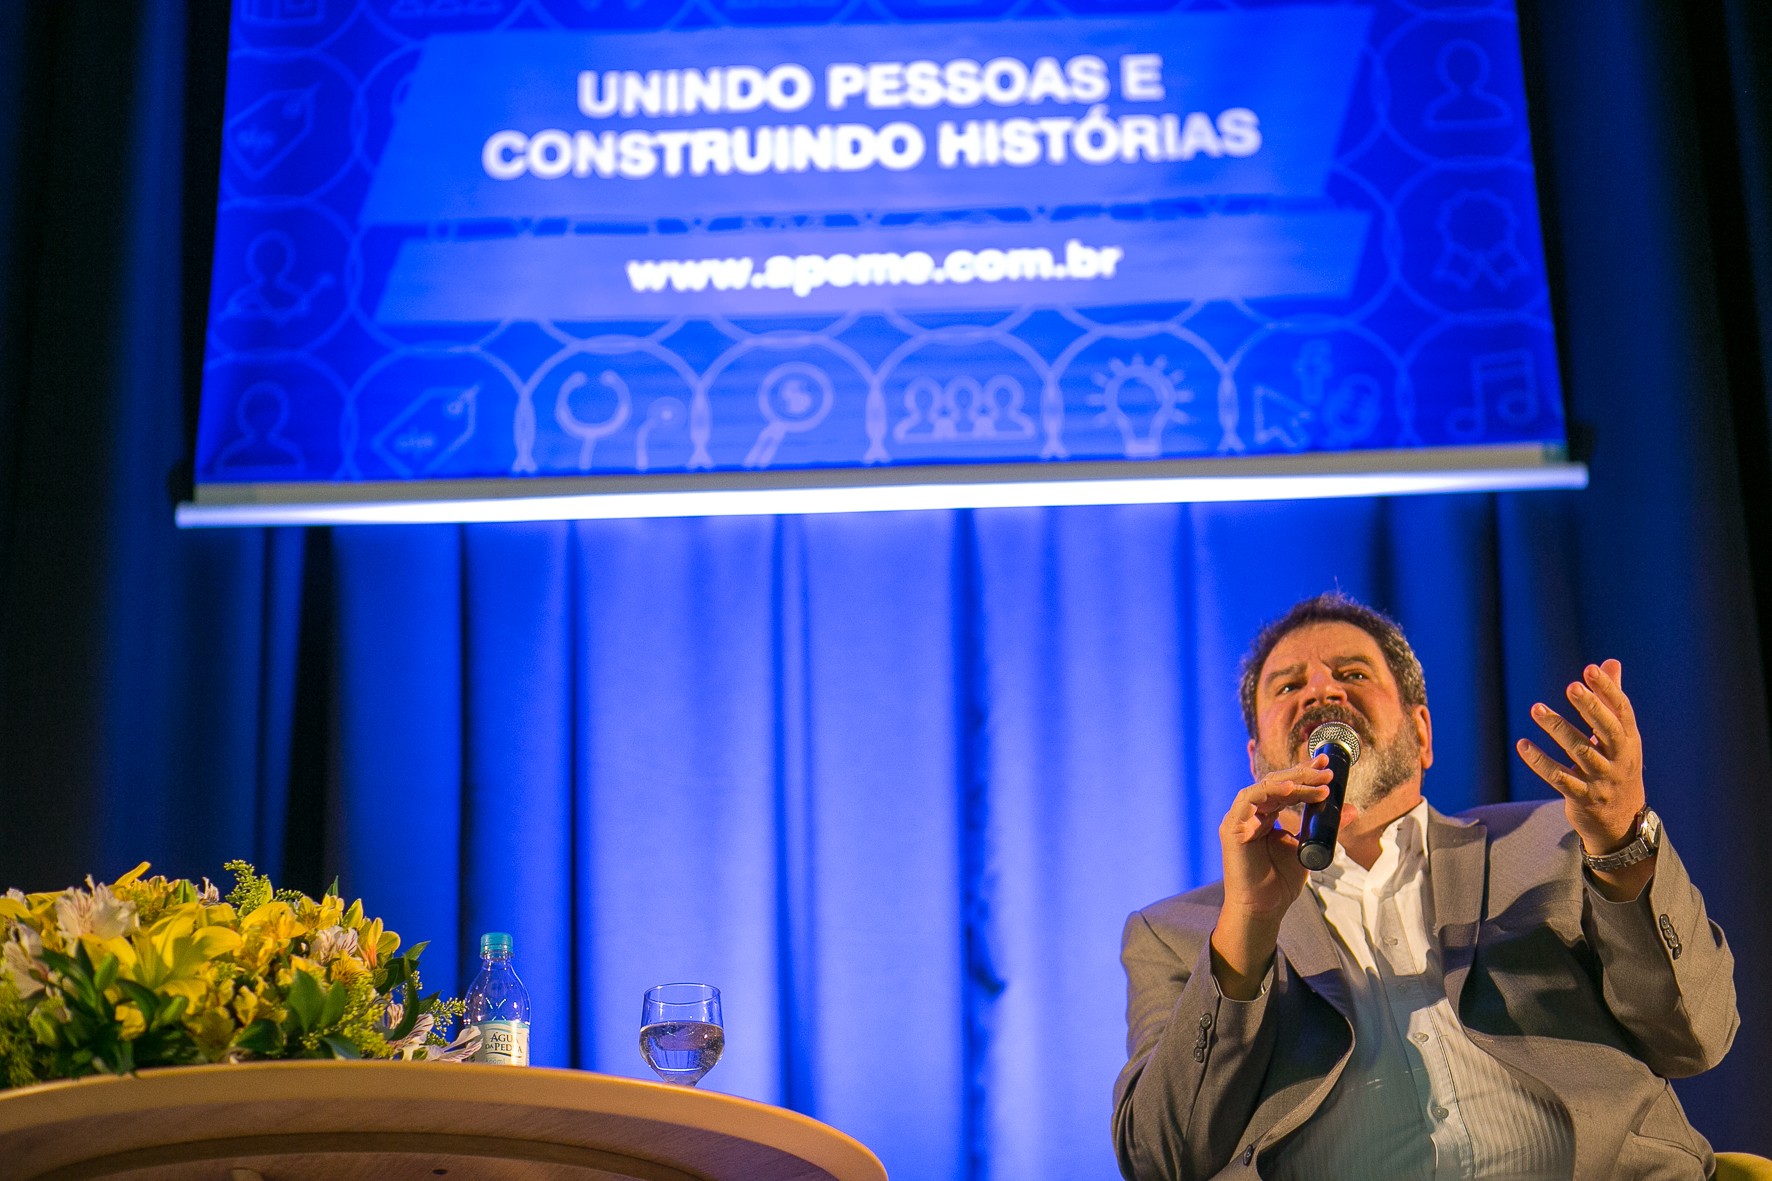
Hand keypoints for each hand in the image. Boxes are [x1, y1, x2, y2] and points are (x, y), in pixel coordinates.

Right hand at [1219, 756, 1337, 918]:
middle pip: (1276, 783)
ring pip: (1266, 787)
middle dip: (1303, 773)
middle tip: (1327, 770)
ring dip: (1293, 782)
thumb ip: (1326, 828)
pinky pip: (1249, 799)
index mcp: (1266, 815)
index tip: (1327, 766)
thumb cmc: (1280, 882)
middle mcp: (1252, 813)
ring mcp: (1240, 819)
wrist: (1264, 908)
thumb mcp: (1309, 848)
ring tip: (1318, 783)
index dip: (1305, 775)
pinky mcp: (1232, 827)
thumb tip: (1351, 808)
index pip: (1286, 788)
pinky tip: (1290, 790)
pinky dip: (1269, 791)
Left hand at [1514, 659, 1646, 856]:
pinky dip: (1540, 762)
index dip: (1609, 690)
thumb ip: (1611, 701)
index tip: (1590, 669)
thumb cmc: (1616, 768)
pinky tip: (1523, 745)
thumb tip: (1610, 662)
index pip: (1622, 712)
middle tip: (1572, 686)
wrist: (1621, 824)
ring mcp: (1602, 781)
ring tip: (1536, 708)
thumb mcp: (1620, 738)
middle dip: (1591, 708)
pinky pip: (1559, 778)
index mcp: (1630, 741)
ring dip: (1558, 729)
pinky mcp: (1583, 798)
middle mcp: (1620, 760)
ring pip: (1580, 753)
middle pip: (1608, 731)